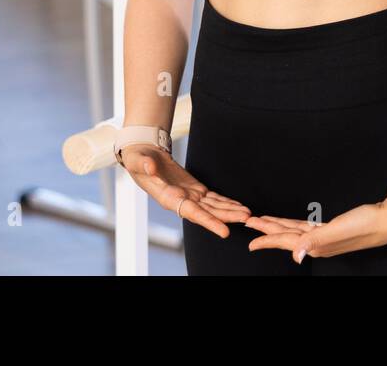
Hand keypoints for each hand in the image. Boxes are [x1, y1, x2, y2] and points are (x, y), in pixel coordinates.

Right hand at [118, 144, 251, 238]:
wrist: (144, 155)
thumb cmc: (139, 160)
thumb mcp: (138, 160)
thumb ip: (145, 164)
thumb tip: (150, 166)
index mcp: (169, 198)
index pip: (192, 213)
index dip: (209, 222)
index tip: (224, 231)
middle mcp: (181, 201)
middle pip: (208, 212)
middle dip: (227, 217)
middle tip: (248, 219)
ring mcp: (190, 196)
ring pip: (214, 206)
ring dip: (230, 211)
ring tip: (248, 214)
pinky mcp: (195, 189)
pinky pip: (213, 198)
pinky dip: (226, 202)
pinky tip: (238, 206)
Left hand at [243, 196, 386, 263]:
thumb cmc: (367, 223)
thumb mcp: (338, 230)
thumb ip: (315, 241)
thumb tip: (295, 256)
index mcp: (317, 245)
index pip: (286, 242)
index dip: (267, 239)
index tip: (249, 239)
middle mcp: (319, 244)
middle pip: (287, 236)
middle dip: (268, 230)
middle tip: (250, 223)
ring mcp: (326, 238)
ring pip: (295, 231)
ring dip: (279, 227)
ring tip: (264, 222)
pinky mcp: (334, 230)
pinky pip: (307, 228)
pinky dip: (296, 225)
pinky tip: (292, 224)